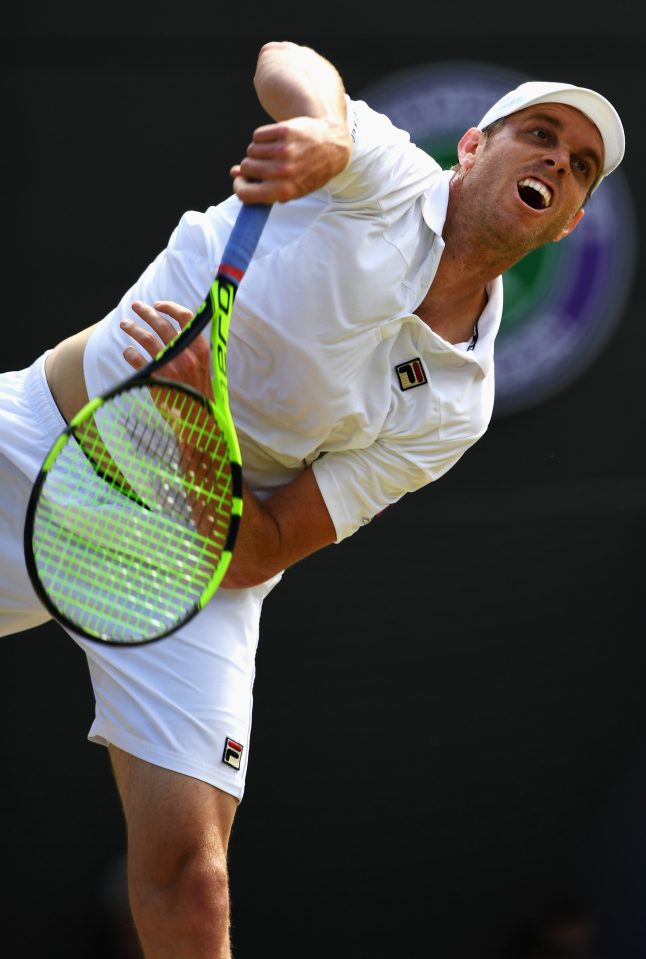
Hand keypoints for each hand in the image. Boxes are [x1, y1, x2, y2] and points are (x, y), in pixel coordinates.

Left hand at [120, 300, 212, 399]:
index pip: (186, 318)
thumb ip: (192, 348)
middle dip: (146, 313)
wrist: (199, 420)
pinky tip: (127, 351)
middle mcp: (186, 356)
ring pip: (147, 339)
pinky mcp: (157, 380)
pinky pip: (137, 360)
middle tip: (136, 306)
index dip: (170, 307)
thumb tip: (176, 328)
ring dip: (133, 328)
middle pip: (162, 326)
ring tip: (124, 324)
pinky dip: (130, 353)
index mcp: (200, 350)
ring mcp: (171, 368)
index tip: (158, 304)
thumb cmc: (200, 392)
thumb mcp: (204, 367)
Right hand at [230, 116, 350, 203]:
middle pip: (247, 167)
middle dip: (251, 166)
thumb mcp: (290, 187)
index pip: (245, 194)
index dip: (239, 187)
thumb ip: (263, 186)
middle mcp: (283, 172)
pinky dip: (262, 137)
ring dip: (258, 151)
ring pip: (251, 150)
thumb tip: (234, 173)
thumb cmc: (308, 171)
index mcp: (284, 191)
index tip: (242, 181)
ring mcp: (284, 150)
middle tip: (264, 165)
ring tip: (273, 153)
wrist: (332, 146)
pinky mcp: (284, 131)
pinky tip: (275, 141)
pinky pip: (258, 135)